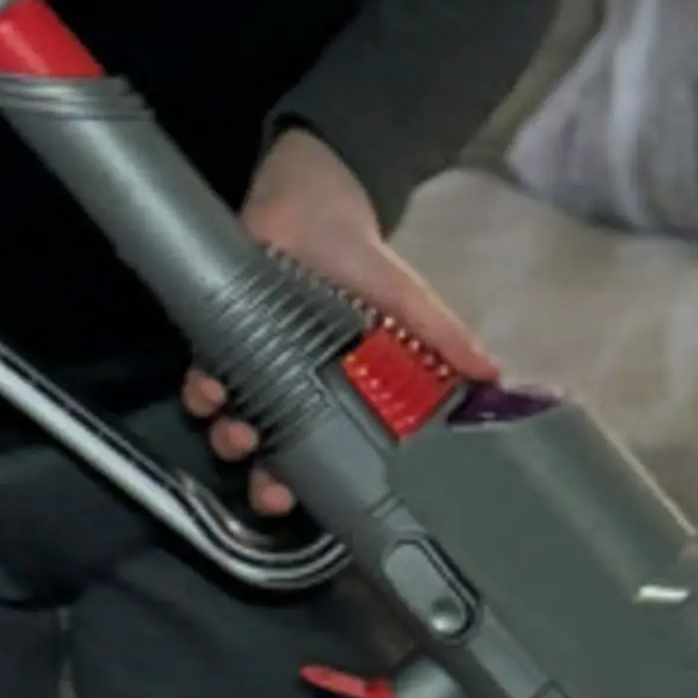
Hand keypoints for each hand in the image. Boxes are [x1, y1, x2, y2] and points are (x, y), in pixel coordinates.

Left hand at [184, 123, 496, 517]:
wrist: (308, 193)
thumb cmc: (359, 253)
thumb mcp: (406, 299)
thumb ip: (443, 337)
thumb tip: (492, 376)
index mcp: (342, 387)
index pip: (328, 448)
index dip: (314, 482)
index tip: (308, 504)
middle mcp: (297, 384)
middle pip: (277, 449)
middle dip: (267, 478)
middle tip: (270, 490)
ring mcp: (257, 362)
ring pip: (237, 420)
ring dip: (232, 437)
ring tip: (238, 434)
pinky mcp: (223, 334)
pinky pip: (207, 375)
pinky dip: (204, 390)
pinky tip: (210, 390)